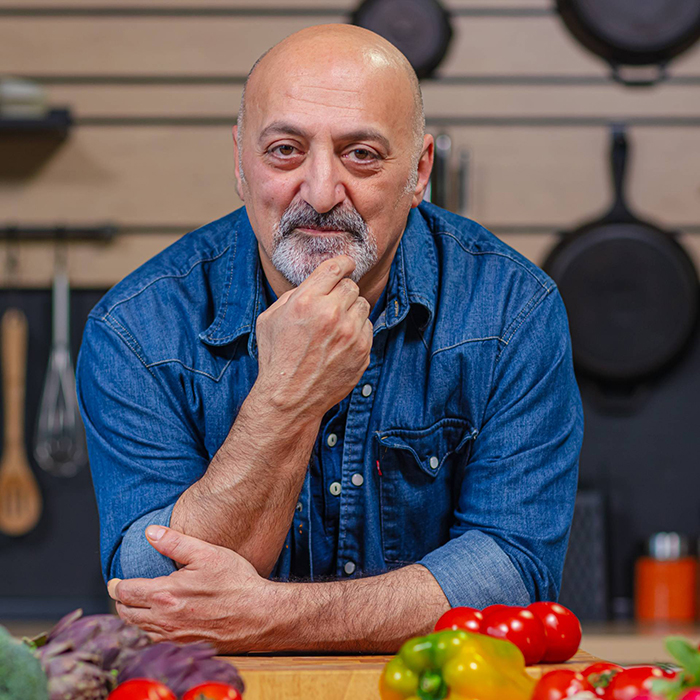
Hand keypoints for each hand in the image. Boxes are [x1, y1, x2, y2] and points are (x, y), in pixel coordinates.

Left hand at [108, 526, 273, 651]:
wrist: (258, 614)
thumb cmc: (236, 583)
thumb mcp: (206, 553)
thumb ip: (175, 542)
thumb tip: (150, 533)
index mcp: (164, 595)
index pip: (125, 593)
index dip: (115, 586)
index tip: (114, 581)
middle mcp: (164, 620)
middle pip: (126, 615)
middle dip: (120, 602)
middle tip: (122, 592)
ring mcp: (173, 636)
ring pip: (138, 630)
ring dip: (132, 618)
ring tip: (135, 606)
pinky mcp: (184, 645)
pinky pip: (154, 641)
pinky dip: (147, 631)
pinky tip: (156, 622)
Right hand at [253, 255, 372, 416]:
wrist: (289, 397)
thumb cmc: (277, 357)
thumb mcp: (270, 318)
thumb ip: (294, 295)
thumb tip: (316, 282)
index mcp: (306, 301)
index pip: (336, 267)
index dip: (343, 264)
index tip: (346, 265)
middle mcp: (331, 314)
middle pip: (351, 286)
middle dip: (342, 292)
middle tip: (332, 305)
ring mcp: (350, 334)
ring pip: (363, 305)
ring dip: (351, 311)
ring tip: (335, 326)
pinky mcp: (362, 351)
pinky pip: (368, 327)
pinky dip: (357, 331)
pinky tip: (341, 342)